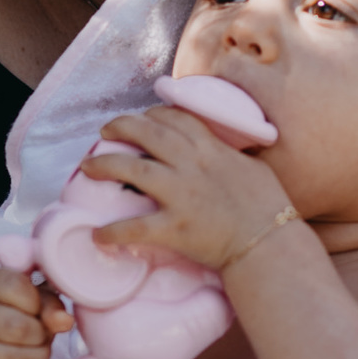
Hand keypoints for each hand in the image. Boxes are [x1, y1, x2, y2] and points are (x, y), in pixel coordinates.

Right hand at [0, 269, 72, 358]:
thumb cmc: (19, 316)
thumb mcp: (38, 303)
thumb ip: (51, 306)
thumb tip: (65, 321)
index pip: (15, 287)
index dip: (36, 303)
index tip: (36, 309)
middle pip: (16, 328)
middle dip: (40, 336)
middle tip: (41, 337)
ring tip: (36, 354)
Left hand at [81, 109, 291, 269]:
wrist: (270, 243)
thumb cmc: (269, 207)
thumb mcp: (252, 168)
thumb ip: (231, 157)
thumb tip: (225, 153)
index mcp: (211, 148)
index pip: (175, 119)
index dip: (152, 115)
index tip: (141, 119)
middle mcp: (192, 164)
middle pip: (147, 134)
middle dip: (120, 127)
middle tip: (104, 133)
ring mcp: (181, 195)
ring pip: (133, 170)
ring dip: (106, 166)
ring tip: (87, 168)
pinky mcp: (174, 227)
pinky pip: (135, 227)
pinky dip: (113, 231)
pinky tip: (97, 235)